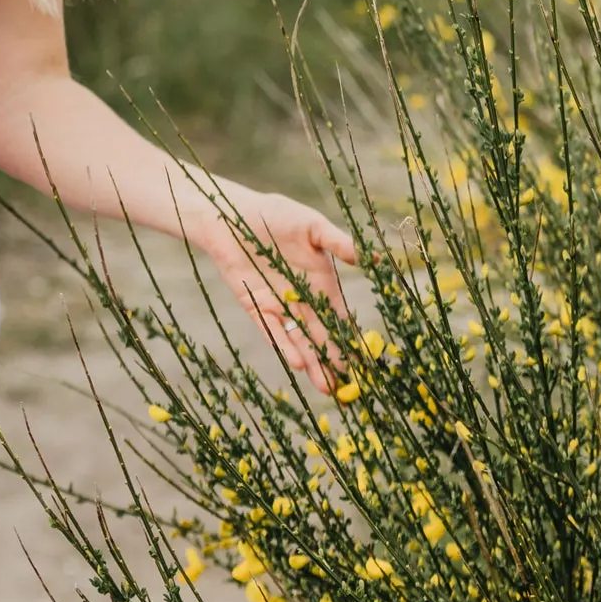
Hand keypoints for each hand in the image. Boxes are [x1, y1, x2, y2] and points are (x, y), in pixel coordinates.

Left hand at [199, 187, 355, 382]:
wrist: (230, 214)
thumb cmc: (274, 214)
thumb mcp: (310, 224)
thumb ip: (336, 242)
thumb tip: (371, 257)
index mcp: (321, 280)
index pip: (338, 315)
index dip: (349, 337)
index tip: (362, 362)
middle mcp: (302, 297)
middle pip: (320, 334)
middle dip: (332, 360)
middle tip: (346, 388)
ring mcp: (278, 303)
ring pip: (297, 339)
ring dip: (311, 361)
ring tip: (325, 386)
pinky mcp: (255, 304)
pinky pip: (270, 329)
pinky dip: (283, 344)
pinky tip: (296, 363)